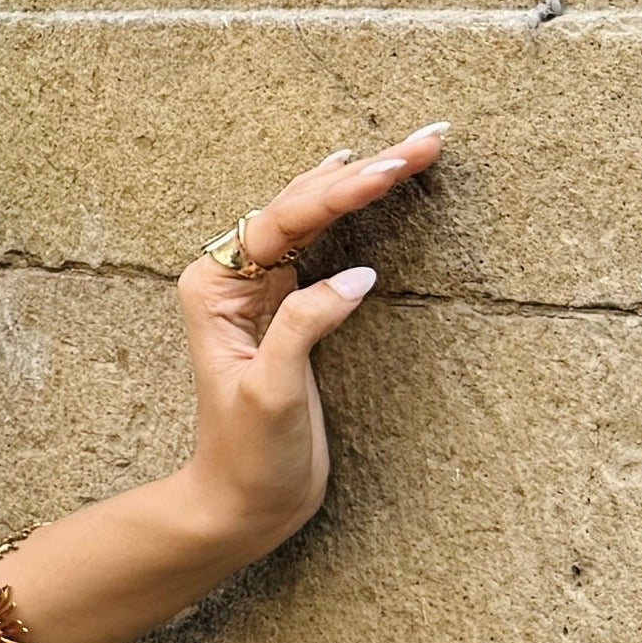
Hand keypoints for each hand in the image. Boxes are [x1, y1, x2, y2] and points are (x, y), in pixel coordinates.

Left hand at [176, 124, 447, 558]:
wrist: (242, 503)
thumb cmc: (247, 456)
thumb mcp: (271, 394)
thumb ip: (303, 327)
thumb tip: (357, 276)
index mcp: (215, 288)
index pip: (283, 221)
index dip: (339, 191)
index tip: (390, 168)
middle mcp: (231, 279)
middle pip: (301, 207)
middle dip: (365, 172)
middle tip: (426, 139)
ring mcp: (260, 290)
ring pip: (313, 218)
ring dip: (363, 182)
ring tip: (414, 149)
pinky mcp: (288, 308)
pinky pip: (320, 242)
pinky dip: (349, 209)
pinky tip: (360, 178)